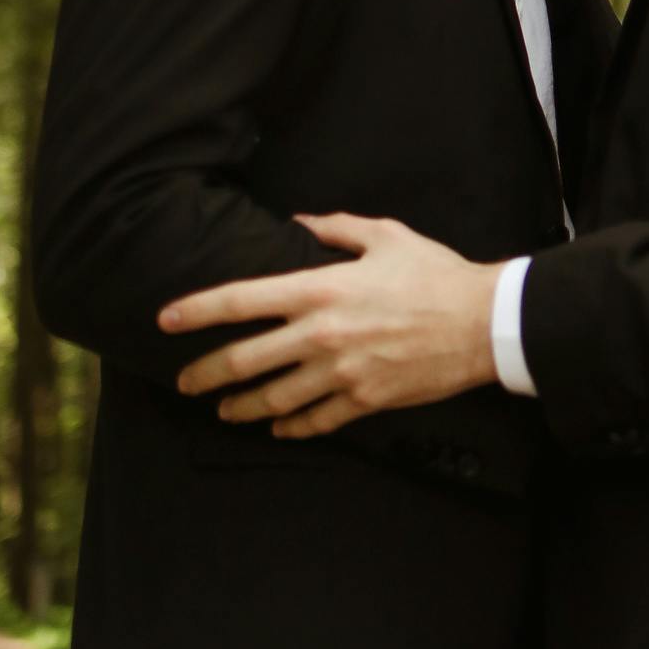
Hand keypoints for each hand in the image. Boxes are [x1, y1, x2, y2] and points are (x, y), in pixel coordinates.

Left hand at [159, 214, 497, 438]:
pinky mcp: (364, 400)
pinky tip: (277, 425)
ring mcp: (341, 373)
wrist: (482, 323)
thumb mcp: (385, 235)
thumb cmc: (435, 273)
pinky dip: (291, 425)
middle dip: (206, 373)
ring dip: (241, 406)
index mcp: (321, 290)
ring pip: (274, 398)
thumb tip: (299, 223)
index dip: (198, 310)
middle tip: (183, 381)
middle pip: (245, 359)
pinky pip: (315, 420)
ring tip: (222, 409)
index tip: (166, 319)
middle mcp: (321, 335)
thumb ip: (336, 229)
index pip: (242, 300)